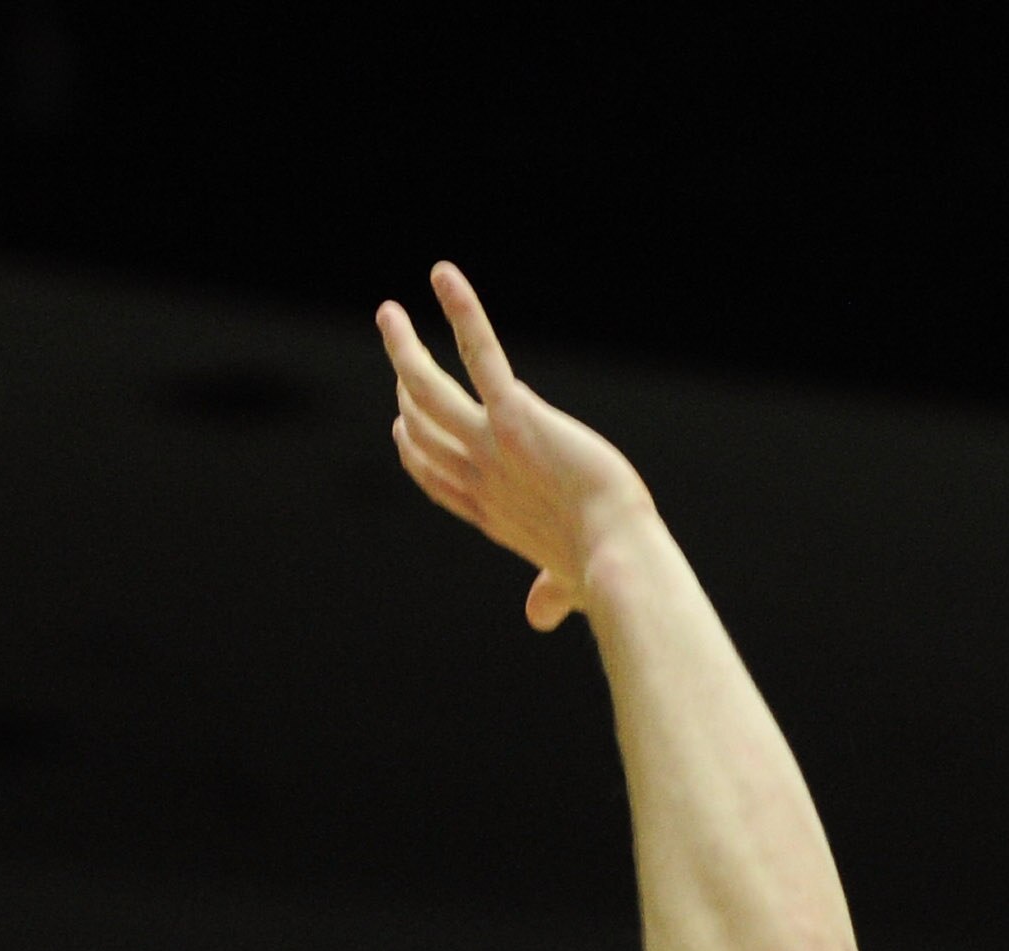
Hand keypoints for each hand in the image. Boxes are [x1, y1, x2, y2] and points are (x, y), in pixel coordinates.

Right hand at [376, 263, 658, 631]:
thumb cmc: (605, 574)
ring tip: (388, 313)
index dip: (412, 448)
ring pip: (430, 389)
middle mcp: (479, 475)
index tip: (398, 424)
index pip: (434, 475)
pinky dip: (462, 311)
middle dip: (405, 389)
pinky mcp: (516, 414)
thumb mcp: (566, 585)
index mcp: (490, 512)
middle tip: (398, 348)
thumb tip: (542, 616)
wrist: (620, 559)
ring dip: (404, 349)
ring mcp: (491, 444)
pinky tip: (443, 276)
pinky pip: (480, 353)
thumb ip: (549, 595)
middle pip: (423, 427)